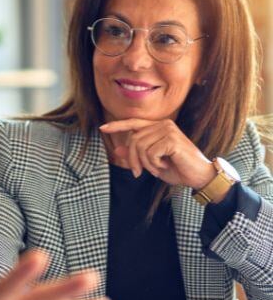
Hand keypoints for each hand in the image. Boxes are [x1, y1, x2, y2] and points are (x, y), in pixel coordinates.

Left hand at [100, 118, 215, 189]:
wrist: (198, 176)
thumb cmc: (177, 169)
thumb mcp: (151, 164)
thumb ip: (135, 156)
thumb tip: (117, 151)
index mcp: (158, 127)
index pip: (134, 124)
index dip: (117, 126)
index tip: (102, 128)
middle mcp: (163, 124)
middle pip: (133, 140)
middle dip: (133, 159)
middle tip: (139, 172)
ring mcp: (168, 130)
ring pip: (140, 146)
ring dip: (145, 163)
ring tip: (157, 168)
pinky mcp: (171, 139)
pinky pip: (150, 152)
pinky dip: (153, 164)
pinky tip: (165, 165)